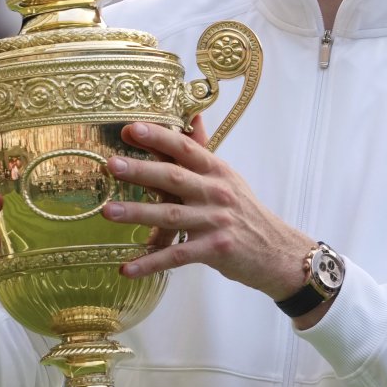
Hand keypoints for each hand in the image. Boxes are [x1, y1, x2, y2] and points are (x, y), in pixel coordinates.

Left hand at [101, 118, 313, 298]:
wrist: (277, 251)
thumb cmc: (246, 213)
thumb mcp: (228, 179)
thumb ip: (204, 153)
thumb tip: (193, 118)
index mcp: (217, 172)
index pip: (186, 149)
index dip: (159, 137)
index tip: (130, 129)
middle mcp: (217, 193)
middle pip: (175, 178)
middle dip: (142, 171)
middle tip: (112, 164)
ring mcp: (215, 222)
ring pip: (171, 216)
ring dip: (138, 214)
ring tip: (109, 211)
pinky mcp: (214, 250)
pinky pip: (177, 256)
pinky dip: (151, 263)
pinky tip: (128, 268)